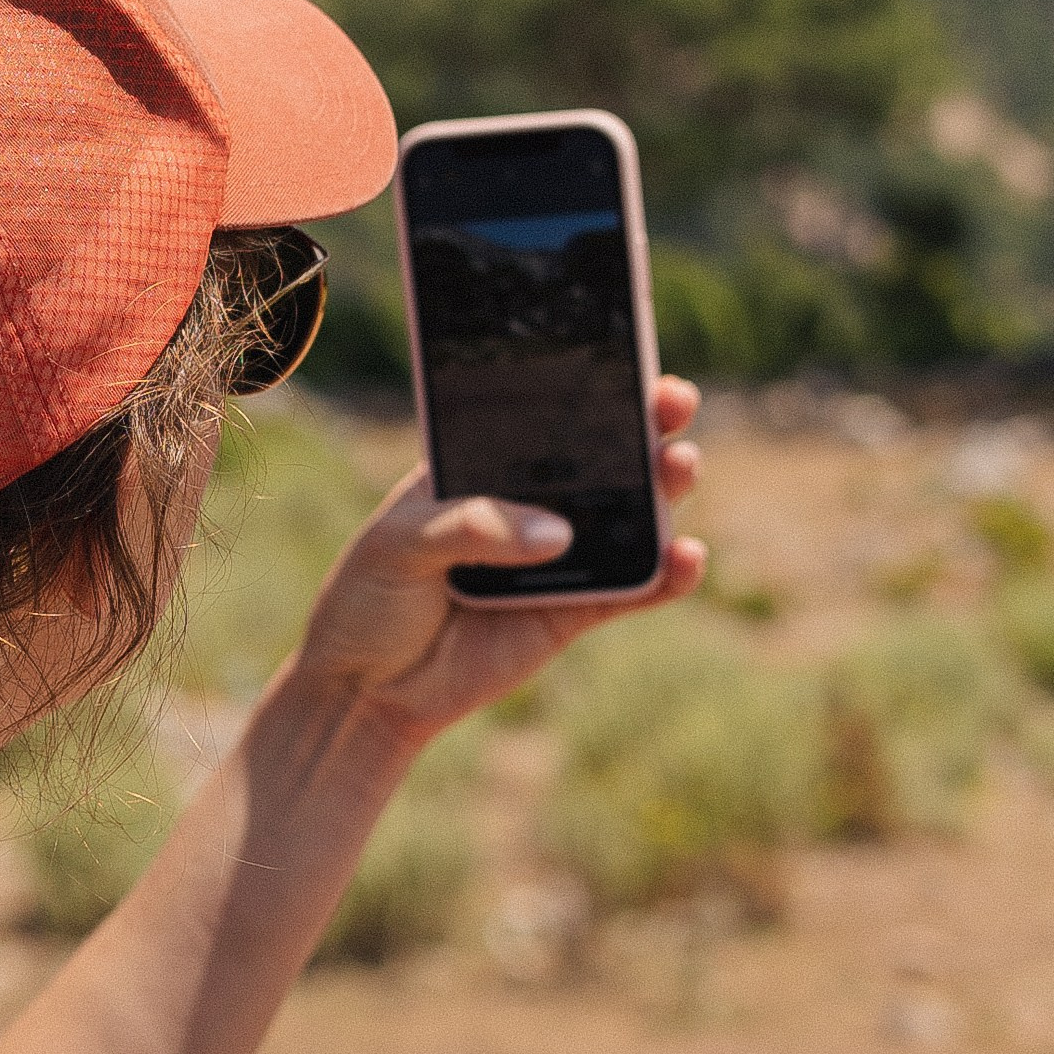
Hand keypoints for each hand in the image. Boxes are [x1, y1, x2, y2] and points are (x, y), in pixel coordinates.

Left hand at [283, 377, 705, 747]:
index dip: (588, 388)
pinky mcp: (574, 611)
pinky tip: (688, 558)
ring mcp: (557, 557)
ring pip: (628, 516)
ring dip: (666, 489)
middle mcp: (529, 504)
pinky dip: (668, 576)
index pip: (542, 418)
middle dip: (646, 424)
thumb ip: (472, 528)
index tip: (628, 362)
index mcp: (480, 468)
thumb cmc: (368, 600)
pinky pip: (632, 590)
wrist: (365, 691)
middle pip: (601, 457)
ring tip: (681, 467)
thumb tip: (557, 533)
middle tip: (674, 401)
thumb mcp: (397, 545)